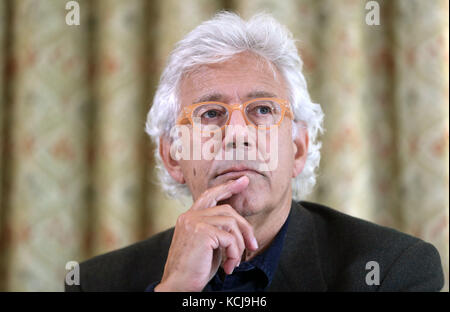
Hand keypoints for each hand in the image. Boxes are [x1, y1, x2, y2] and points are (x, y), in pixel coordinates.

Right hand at [154, 175, 258, 291]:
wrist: (178, 285)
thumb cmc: (193, 270)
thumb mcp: (209, 246)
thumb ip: (219, 232)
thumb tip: (241, 228)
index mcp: (189, 218)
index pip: (209, 195)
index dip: (227, 187)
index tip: (243, 181)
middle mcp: (190, 216)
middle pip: (227, 210)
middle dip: (245, 227)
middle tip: (253, 245)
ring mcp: (194, 222)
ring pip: (231, 223)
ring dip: (239, 245)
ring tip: (235, 262)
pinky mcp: (201, 232)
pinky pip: (229, 238)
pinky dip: (235, 253)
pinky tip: (229, 266)